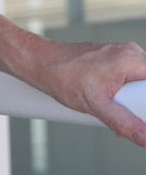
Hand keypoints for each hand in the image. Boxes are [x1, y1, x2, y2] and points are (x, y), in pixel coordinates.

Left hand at [28, 39, 145, 146]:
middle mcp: (130, 53)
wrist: (38, 62)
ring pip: (139, 83)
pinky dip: (122, 91)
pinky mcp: (112, 58)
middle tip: (120, 112)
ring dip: (131, 100)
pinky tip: (108, 100)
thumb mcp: (95, 104)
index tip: (136, 114)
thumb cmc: (61, 77)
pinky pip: (128, 77)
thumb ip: (123, 122)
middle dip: (139, 105)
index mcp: (132, 60)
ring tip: (110, 105)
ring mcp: (121, 54)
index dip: (145, 104)